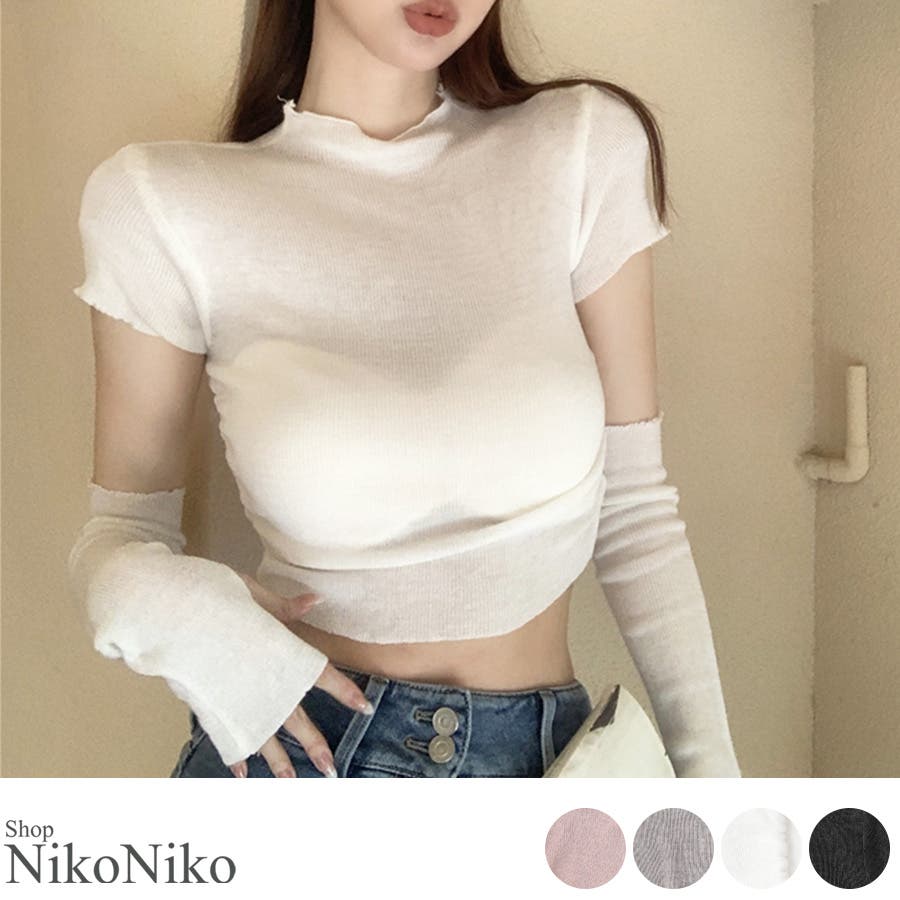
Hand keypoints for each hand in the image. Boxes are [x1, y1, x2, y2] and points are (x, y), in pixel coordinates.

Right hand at [224, 571, 373, 777]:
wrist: (158, 608)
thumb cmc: (205, 593)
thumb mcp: (248, 591)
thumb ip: (282, 606)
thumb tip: (315, 601)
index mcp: (274, 648)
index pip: (317, 673)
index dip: (342, 690)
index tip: (363, 706)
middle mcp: (258, 678)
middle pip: (292, 716)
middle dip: (312, 743)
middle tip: (330, 768)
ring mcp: (232, 694)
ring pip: (260, 732)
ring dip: (277, 759)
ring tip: (291, 781)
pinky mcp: (208, 702)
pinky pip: (227, 732)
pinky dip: (235, 752)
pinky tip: (242, 772)